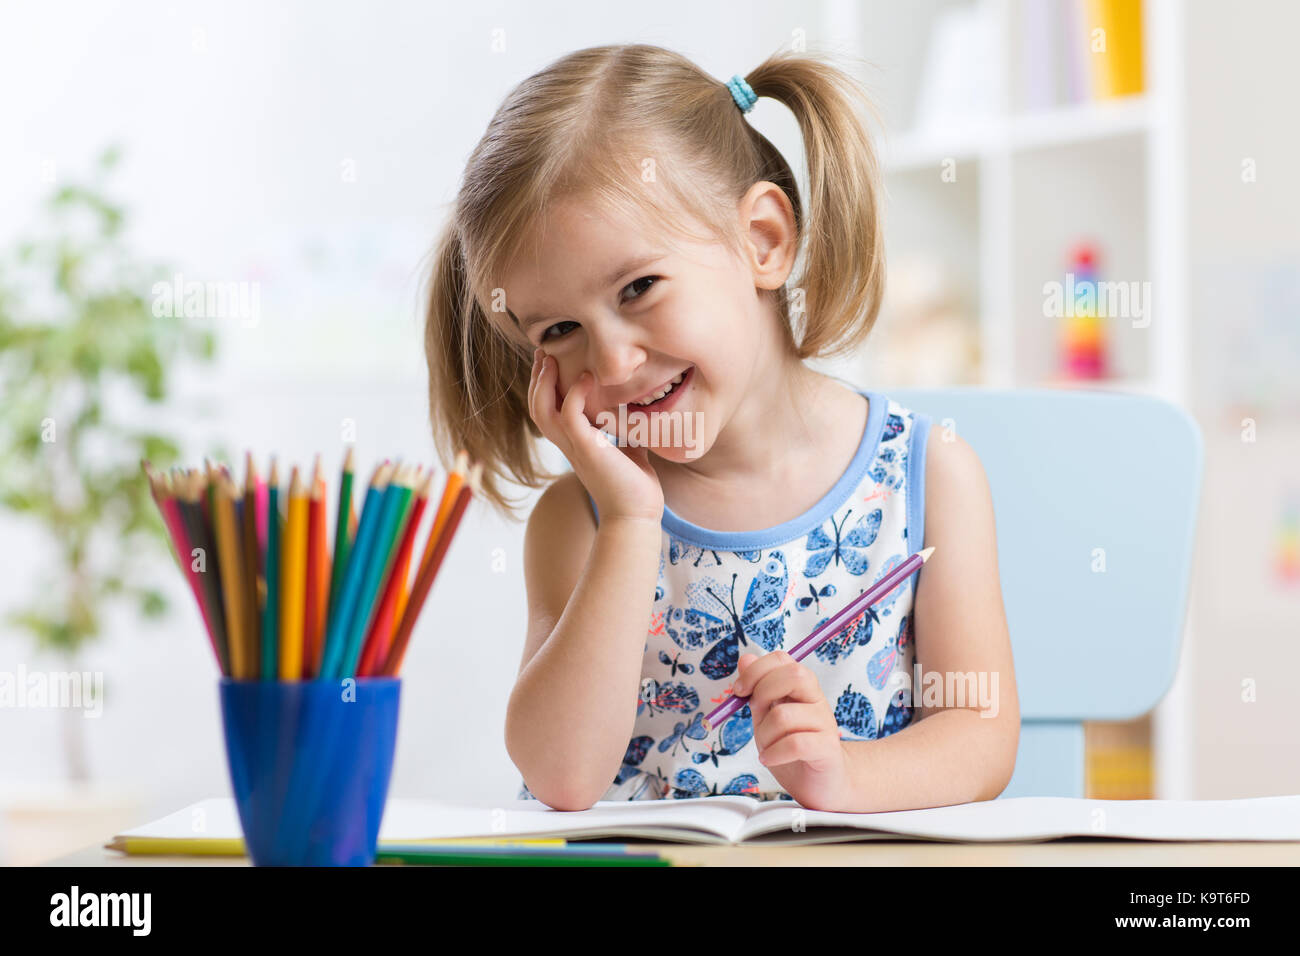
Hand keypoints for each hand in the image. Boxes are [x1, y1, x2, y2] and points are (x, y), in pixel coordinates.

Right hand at [528, 348, 663, 522]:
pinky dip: (575, 394)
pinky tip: (586, 377)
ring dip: (544, 382)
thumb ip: (623, 427)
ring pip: (543, 410)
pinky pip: (570, 416)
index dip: (543, 384)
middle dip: (536, 377)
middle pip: (536, 406)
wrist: (638, 514)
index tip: (549, 360)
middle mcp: (568, 444)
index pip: (547, 409)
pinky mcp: (587, 450)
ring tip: (551, 359)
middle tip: (542, 352)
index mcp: (573, 443)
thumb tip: (635, 408)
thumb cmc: (635, 485)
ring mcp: (574, 447)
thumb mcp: (627, 447)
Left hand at [733, 651, 854, 810]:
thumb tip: (745, 658)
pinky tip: (769, 759)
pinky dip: (774, 753)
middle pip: (794, 675)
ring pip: (785, 715)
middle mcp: (817, 700)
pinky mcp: (828, 748)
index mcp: (801, 687)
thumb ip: (757, 689)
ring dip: (764, 734)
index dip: (756, 669)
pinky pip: (795, 743)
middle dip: (762, 692)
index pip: (782, 659)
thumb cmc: (792, 748)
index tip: (739, 690)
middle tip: (755, 715)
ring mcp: (825, 723)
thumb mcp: (767, 716)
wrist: (820, 783)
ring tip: (765, 748)